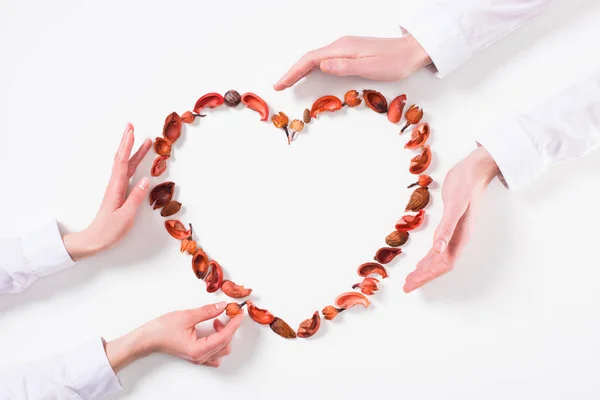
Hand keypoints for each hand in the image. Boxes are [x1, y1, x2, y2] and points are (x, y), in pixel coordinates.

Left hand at [63, 123, 151, 260]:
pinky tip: (136, 160)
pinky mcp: (119, 193)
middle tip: (131, 126)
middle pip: (122, 158)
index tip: (132, 133)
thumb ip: (136, 197)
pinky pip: (127, 172)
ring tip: (140, 140)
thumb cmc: (110, 230)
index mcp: (117, 187)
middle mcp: (116, 184)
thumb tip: (146, 179)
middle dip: (127, 142)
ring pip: (125, 165)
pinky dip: (132, 162)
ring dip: (132, 151)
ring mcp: (117, 188)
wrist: (95, 240)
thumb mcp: (125, 216)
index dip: (128, 147)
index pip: (123, 162)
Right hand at [105, 302, 243, 371]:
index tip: (239, 313)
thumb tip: (222, 306)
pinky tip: (212, 330)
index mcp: (199, 350)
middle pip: (225, 344)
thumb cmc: (162, 329)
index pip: (224, 336)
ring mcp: (198, 358)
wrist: (147, 338)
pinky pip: (214, 353)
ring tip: (216, 321)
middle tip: (228, 313)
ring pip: (221, 350)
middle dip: (229, 328)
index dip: (234, 324)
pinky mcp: (195, 355)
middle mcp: (200, 357)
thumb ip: (207, 311)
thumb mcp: (187, 316)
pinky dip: (218, 341)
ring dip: (224, 335)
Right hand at [273, 35, 430, 90]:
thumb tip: (322, 65)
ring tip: (288, 82)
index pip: (310, 60)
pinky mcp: (349, 52)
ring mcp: (345, 48)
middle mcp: (341, 45)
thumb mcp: (370, 68)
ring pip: (315, 58)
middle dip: (292, 72)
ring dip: (300, 70)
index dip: (293, 72)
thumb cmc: (394, 63)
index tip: (281, 84)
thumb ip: (345, 67)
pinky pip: (324, 59)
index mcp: (343, 49)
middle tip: (279, 86)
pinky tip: (309, 75)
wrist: (411, 52)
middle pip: (309, 58)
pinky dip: (311, 68)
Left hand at [403, 147, 499, 292]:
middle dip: (423, 277)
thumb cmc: (465, 185)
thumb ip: (447, 229)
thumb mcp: (455, 206)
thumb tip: (438, 251)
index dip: (427, 276)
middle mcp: (458, 238)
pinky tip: (423, 261)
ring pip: (439, 258)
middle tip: (407, 287)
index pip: (442, 264)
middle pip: (440, 265)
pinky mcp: (451, 225)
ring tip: (411, 279)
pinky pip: (439, 248)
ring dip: (425, 270)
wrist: (474, 170)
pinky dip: (429, 257)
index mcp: (459, 236)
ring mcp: (455, 233)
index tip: (412, 284)